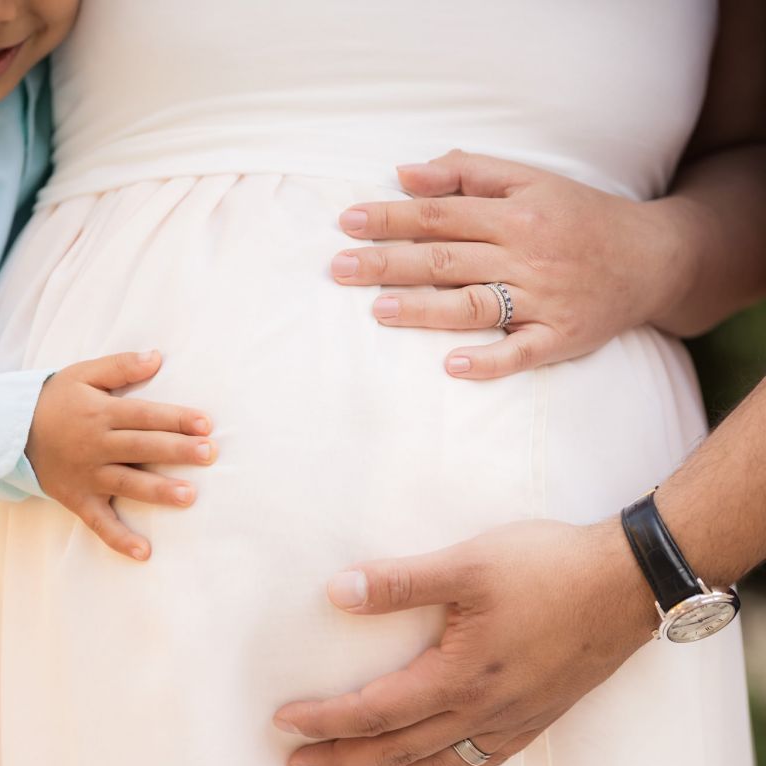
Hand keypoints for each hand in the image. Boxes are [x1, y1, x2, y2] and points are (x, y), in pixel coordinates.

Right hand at [25, 350, 216, 560]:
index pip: (145, 416)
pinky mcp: (78, 499)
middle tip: (210, 454)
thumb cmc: (57, 400)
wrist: (10, 432)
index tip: (206, 424)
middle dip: (177, 450)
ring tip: (189, 496)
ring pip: (128, 483)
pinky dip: (120, 538)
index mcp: (102, 413)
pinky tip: (145, 552)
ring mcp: (87, 475)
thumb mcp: (84, 374)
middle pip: (143, 447)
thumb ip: (121, 366)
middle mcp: (96, 445)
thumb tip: (157, 357)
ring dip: (158, 491)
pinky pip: (99, 522)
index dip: (176, 419)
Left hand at [274, 520, 653, 765]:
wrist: (624, 584)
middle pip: (398, 750)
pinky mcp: (537, 716)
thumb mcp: (467, 564)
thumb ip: (400, 582)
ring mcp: (513, 720)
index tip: (285, 723)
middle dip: (343, 762)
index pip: (375, 711)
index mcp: (459, 676)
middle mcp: (483, 711)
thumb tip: (338, 592)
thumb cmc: (546, 569)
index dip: (325, 720)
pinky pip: (479, 763)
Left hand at [332, 149, 689, 378]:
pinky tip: (453, 366)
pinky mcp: (561, 337)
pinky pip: (522, 354)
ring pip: (475, 305)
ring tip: (379, 309)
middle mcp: (527, 256)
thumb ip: (470, 173)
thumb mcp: (533, 180)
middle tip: (339, 268)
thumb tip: (406, 173)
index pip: (440, 215)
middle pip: (445, 259)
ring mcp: (544, 300)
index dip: (391, 218)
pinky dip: (490, 362)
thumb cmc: (581, 216)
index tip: (348, 223)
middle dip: (388, 262)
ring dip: (424, 308)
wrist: (652, 258)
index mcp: (517, 214)